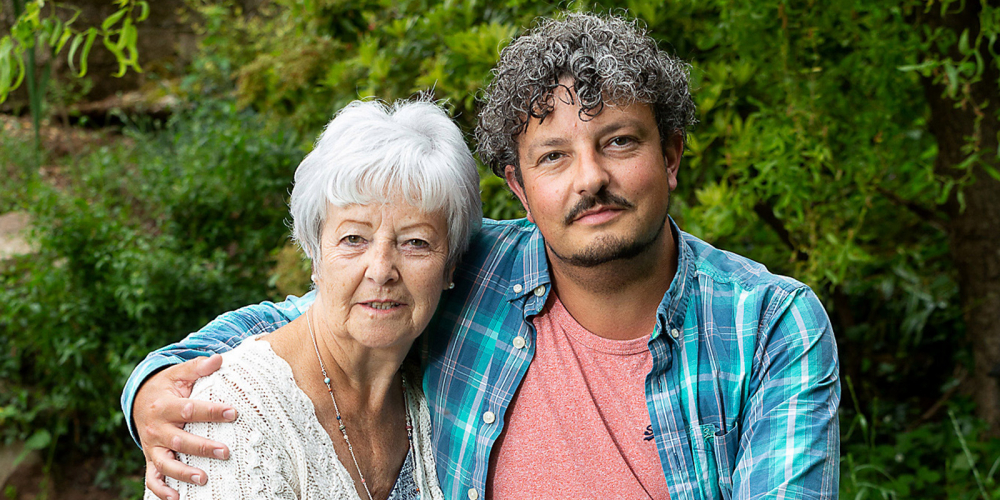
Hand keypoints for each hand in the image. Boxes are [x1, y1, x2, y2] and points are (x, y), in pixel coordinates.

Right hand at [136, 354, 235, 499]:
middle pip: (178, 440)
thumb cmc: (168, 386)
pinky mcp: (150, 458)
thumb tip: (219, 359)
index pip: (188, 409)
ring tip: (203, 478)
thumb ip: (198, 367)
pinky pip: (152, 478)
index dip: (210, 411)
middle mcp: (156, 428)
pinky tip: (176, 498)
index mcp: (164, 405)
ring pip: (165, 463)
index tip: (232, 412)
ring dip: (183, 473)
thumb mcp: (179, 373)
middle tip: (226, 452)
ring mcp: (152, 446)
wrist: (140, 399)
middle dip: (202, 447)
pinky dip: (161, 491)